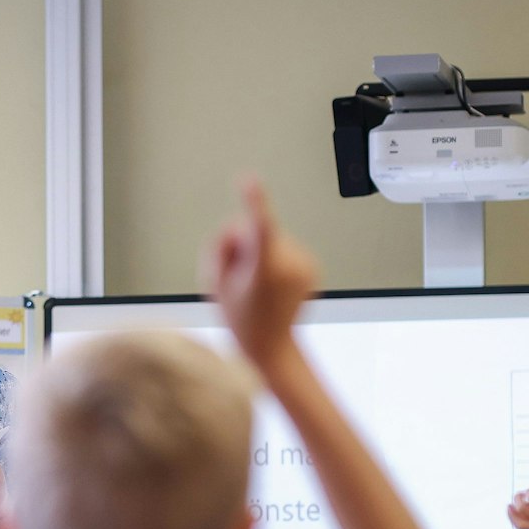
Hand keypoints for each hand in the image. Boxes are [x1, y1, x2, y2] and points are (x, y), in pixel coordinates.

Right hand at [204, 178, 317, 373]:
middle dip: (243, 245)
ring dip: (260, 252)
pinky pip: (285, 247)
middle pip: (258, 231)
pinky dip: (275, 257)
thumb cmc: (240, 319)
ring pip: (272, 237)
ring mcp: (305, 265)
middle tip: (239, 278)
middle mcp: (290, 265)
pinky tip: (272, 284)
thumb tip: (239, 226)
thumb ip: (221, 247)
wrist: (271, 347)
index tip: (248, 181)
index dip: (254, 201)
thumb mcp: (216, 283)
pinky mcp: (312, 265)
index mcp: (265, 270)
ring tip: (257, 286)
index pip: (260, 227)